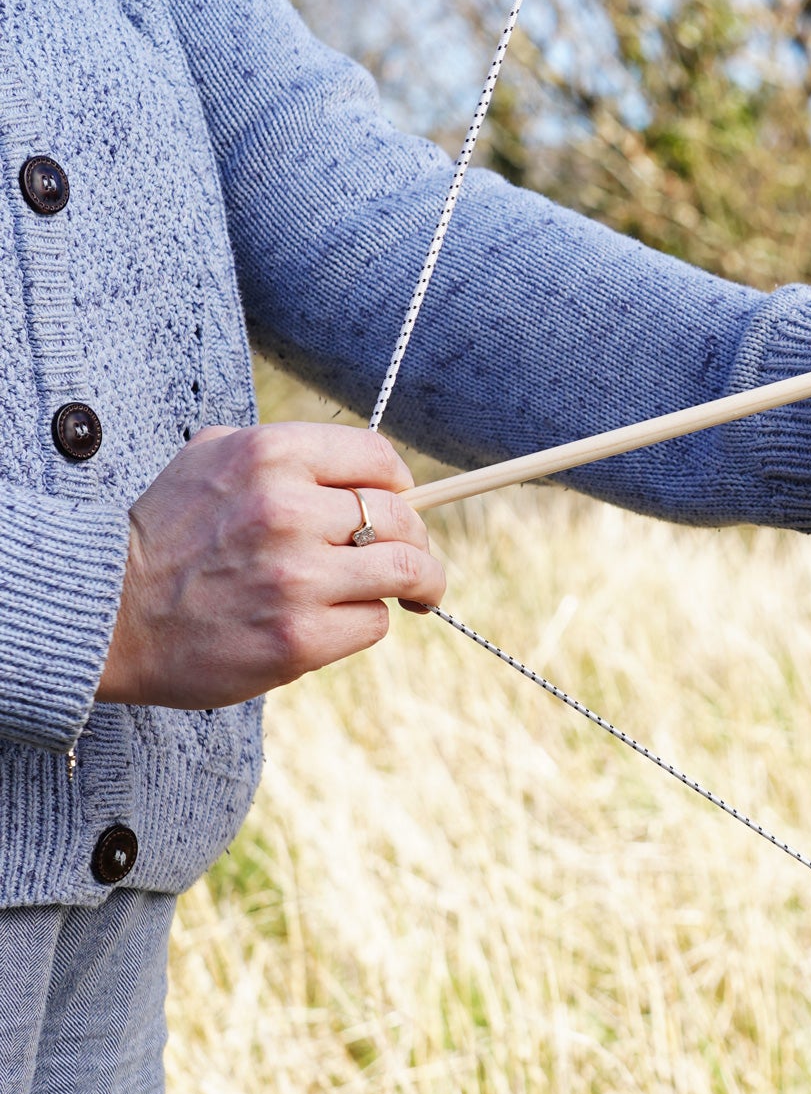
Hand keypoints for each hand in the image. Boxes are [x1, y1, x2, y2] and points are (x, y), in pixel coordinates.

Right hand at [97, 424, 445, 709]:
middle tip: (411, 560)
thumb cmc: (165, 536)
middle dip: (416, 540)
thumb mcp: (210, 460)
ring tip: (416, 596)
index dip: (399, 483)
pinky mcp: (298, 638)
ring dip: (420, 585)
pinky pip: (374, 623)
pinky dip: (367, 623)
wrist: (107, 612)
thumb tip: (362, 468)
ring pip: (406, 571)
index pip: (379, 457)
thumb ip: (282, 455)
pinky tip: (340, 622)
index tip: (400, 503)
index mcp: (269, 456)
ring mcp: (295, 576)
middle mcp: (287, 509)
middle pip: (403, 517)